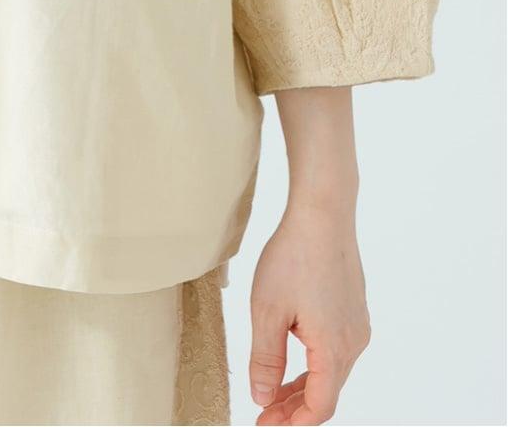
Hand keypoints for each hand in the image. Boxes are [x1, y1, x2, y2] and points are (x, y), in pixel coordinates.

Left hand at [248, 203, 371, 423]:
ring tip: (271, 391)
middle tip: (262, 414)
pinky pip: (334, 350)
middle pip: (326, 392)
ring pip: (331, 372)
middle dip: (294, 408)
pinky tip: (291, 357)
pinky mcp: (354, 311)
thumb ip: (265, 358)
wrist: (323, 214)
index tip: (263, 425)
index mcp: (334, 349)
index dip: (292, 422)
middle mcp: (354, 343)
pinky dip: (313, 364)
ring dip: (303, 386)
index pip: (320, 407)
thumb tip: (263, 397)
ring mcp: (357, 326)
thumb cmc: (293, 257)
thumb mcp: (267, 309)